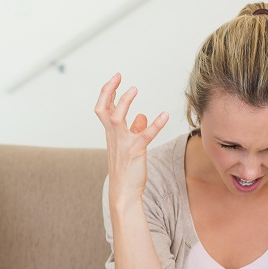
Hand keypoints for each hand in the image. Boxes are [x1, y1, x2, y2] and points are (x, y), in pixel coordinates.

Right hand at [94, 73, 168, 205]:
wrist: (124, 192)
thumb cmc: (126, 170)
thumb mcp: (128, 147)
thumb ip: (134, 129)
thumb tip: (141, 116)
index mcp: (111, 134)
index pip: (103, 109)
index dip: (108, 93)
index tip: (116, 79)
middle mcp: (114, 136)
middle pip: (103, 109)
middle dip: (108, 91)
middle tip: (118, 77)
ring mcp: (123, 143)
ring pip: (117, 118)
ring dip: (124, 102)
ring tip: (134, 89)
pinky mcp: (135, 151)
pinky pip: (145, 135)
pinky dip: (155, 124)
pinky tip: (164, 116)